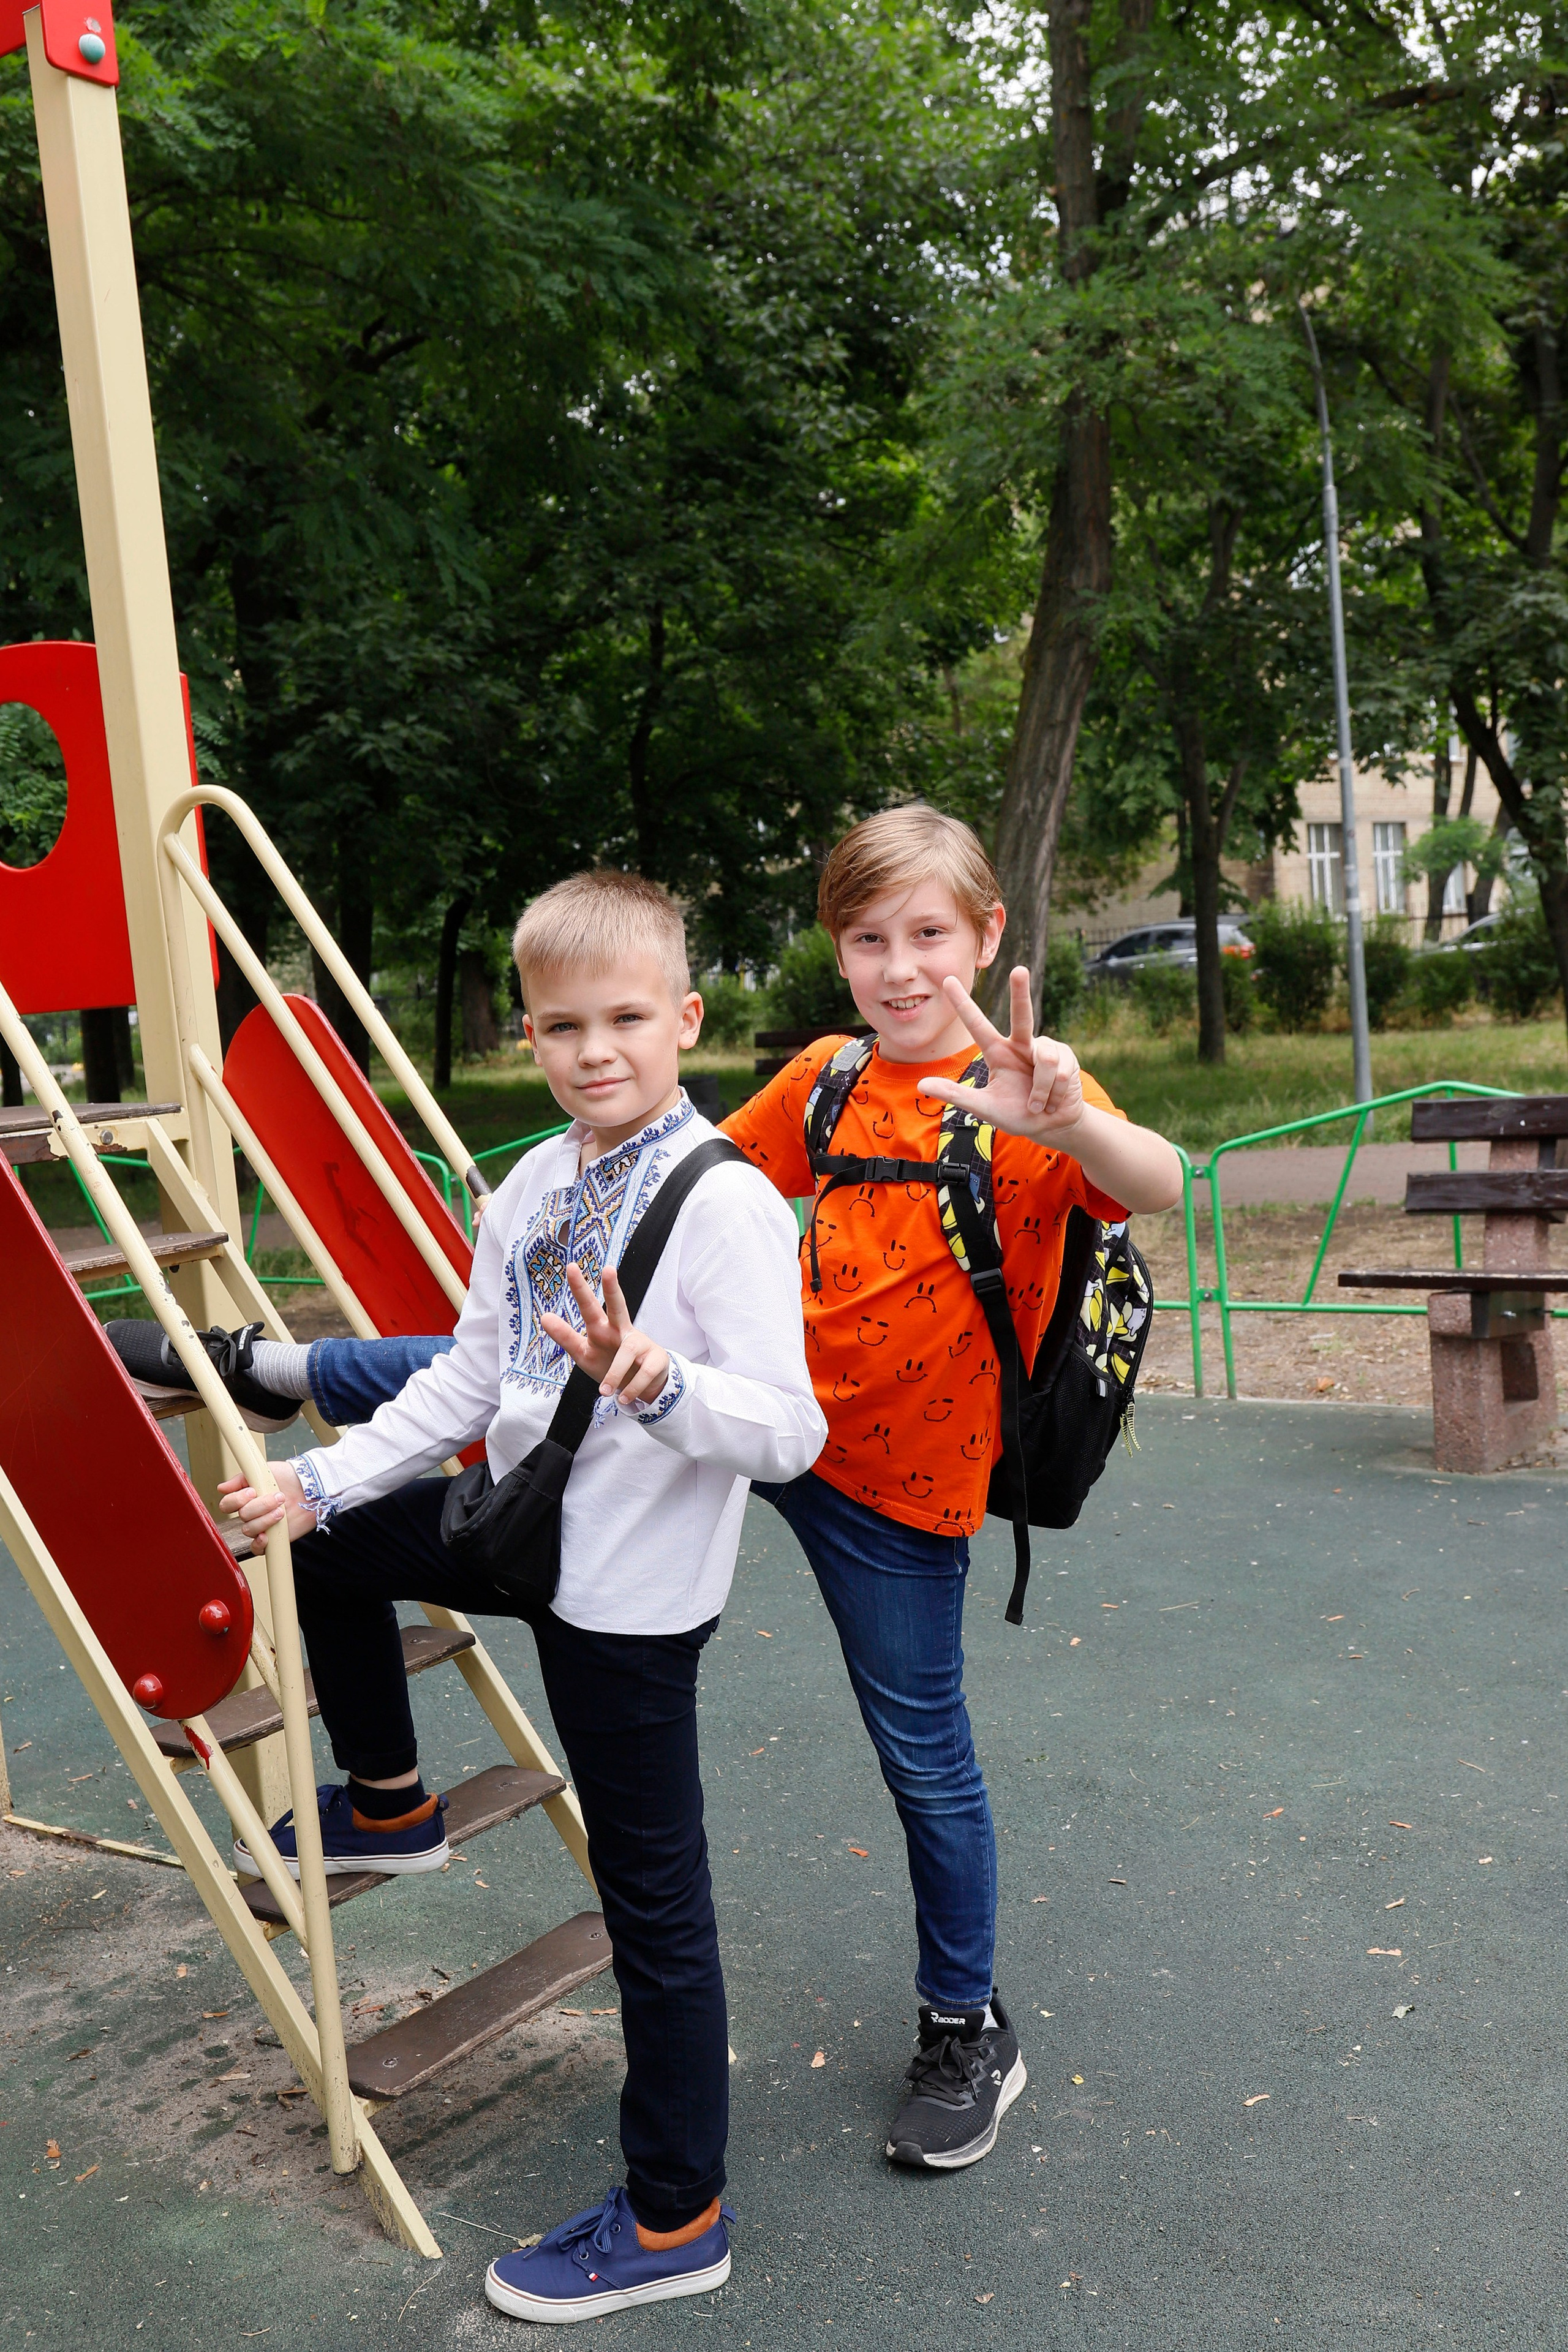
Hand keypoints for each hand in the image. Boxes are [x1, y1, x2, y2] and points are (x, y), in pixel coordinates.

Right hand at [217, 1462, 317, 1547]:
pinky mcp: (272, 1538)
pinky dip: (259, 1543)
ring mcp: (261, 1526)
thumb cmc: (289, 1477)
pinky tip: (267, 1535)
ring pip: (249, 1530)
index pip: (228, 1504)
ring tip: (281, 1511)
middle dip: (261, 1506)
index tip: (252, 1492)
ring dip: (265, 1519)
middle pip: (242, 1516)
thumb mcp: (262, 1472)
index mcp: (246, 1499)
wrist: (312, 1487)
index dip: (237, 1500)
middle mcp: (252, 1513)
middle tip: (278, 1498)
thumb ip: (240, 1479)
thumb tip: (221, 1488)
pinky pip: (257, 1548)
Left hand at [540, 1263, 671, 1406]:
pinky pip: (643, 1374)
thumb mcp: (583, 1353)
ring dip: (614, 1375)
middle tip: (608, 1269)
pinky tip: (623, 1397)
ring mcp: (641, 1343)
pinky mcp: (656, 1359)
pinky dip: (631, 1388)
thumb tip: (544, 1316)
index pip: (590, 1306)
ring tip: (605, 1391)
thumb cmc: (609, 1364)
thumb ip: (566, 1336)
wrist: (642, 1386)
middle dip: (612, 1289)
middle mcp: (622, 1330)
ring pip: (627, 1352)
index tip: (571, 1267)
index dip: (580, 1289)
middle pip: (618, 1306)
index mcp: (603, 1328)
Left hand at [918, 967, 1085, 1146]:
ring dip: (1040, 1091)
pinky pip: (1059, 1071)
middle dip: (1021, 992)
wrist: (1051, 1126)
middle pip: (1021, 1014)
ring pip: (1044, 1059)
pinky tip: (1053, 1100)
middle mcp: (1021, 1044)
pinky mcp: (1066, 1056)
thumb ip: (955, 1094)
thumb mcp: (984, 1107)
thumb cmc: (1017, 1114)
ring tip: (1038, 1104)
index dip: (962, 1002)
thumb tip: (921, 1084)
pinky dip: (1053, 1093)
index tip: (947, 980)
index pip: (976, 1024)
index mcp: (997, 1052)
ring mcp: (1045, 1048)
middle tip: (1019, 970)